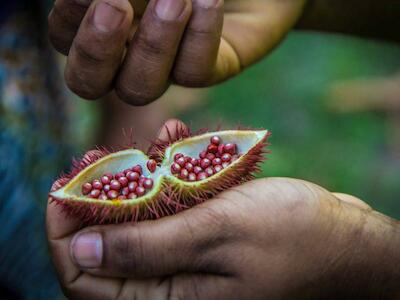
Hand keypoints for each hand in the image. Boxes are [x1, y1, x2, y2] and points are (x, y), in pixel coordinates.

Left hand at [47, 120, 399, 299]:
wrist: (345, 240)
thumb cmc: (292, 236)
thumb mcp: (216, 233)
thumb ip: (147, 248)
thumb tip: (83, 251)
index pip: (87, 280)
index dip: (65, 233)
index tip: (64, 186)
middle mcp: (173, 290)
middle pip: (109, 249)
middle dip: (102, 198)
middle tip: (104, 157)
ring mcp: (190, 266)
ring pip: (141, 224)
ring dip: (140, 181)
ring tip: (152, 143)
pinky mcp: (205, 244)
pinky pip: (173, 214)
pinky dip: (171, 181)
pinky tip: (180, 148)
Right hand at [48, 0, 306, 104]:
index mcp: (104, 21)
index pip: (64, 38)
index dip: (68, 19)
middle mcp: (130, 51)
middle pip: (90, 83)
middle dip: (96, 51)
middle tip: (115, 6)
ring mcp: (171, 65)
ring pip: (141, 88)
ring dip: (153, 44)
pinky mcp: (214, 69)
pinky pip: (195, 72)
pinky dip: (199, 37)